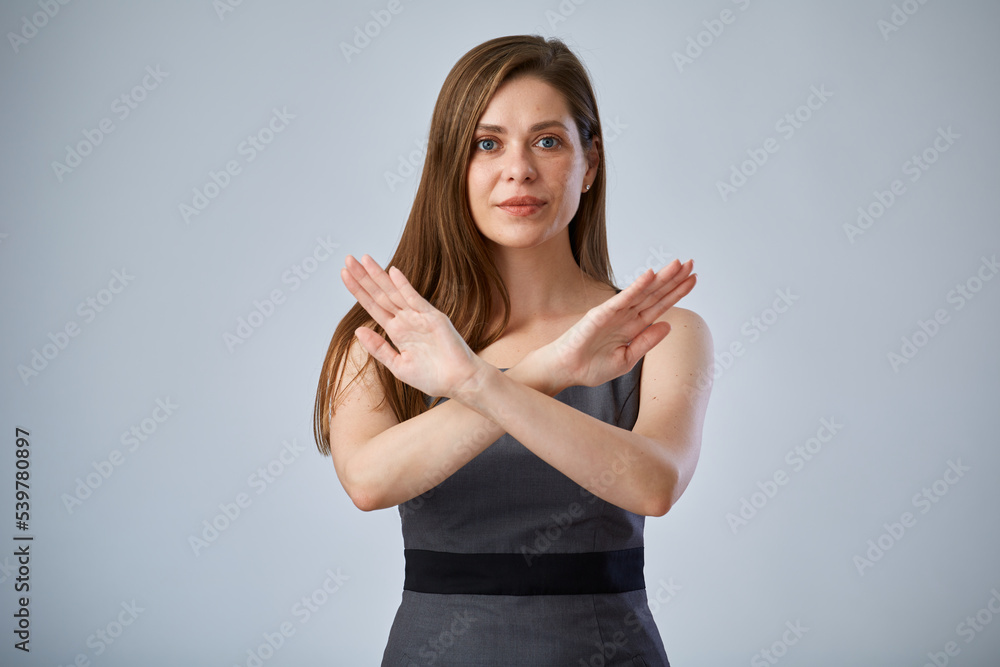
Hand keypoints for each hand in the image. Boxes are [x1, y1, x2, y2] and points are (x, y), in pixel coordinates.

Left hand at [340, 254, 486, 397]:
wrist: (459, 383)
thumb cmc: (432, 378)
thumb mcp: (398, 366)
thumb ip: (379, 348)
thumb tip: (358, 330)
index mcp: (397, 331)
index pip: (373, 306)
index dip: (358, 291)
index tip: (344, 274)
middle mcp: (406, 320)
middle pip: (380, 294)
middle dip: (363, 277)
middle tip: (348, 259)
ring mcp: (419, 317)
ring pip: (394, 293)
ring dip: (378, 276)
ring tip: (363, 260)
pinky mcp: (433, 318)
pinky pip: (415, 299)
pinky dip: (404, 286)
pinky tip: (392, 272)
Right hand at [534, 259, 696, 390]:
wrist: (566, 371)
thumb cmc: (591, 366)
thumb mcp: (627, 359)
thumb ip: (647, 342)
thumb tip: (668, 325)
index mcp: (633, 327)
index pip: (659, 305)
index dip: (676, 292)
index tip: (693, 279)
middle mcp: (626, 316)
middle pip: (655, 294)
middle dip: (674, 279)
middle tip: (691, 263)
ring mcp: (614, 313)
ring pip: (643, 292)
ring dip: (660, 278)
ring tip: (678, 265)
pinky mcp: (601, 314)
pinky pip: (622, 299)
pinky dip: (636, 287)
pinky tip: (650, 275)